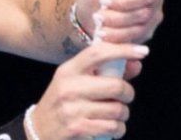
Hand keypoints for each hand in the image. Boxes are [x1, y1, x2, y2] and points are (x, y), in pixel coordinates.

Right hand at [31, 42, 149, 139]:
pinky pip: (113, 127)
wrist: (39, 130)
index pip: (97, 53)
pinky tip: (109, 127)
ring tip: (113, 115)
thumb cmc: (63, 103)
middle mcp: (69, 87)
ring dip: (122, 114)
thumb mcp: (77, 82)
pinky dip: (118, 129)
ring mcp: (73, 109)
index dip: (122, 50)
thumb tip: (136, 64)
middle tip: (124, 97)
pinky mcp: (78, 128)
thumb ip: (106, 72)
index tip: (142, 51)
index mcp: (69, 70)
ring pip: (118, 109)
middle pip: (115, 85)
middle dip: (128, 93)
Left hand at [76, 0, 168, 44]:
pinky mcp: (148, 30)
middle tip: (102, 1)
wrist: (89, 16)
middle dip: (122, 1)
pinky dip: (117, 33)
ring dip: (116, 18)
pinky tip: (104, 30)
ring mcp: (154, 11)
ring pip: (143, 16)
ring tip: (99, 16)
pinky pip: (137, 33)